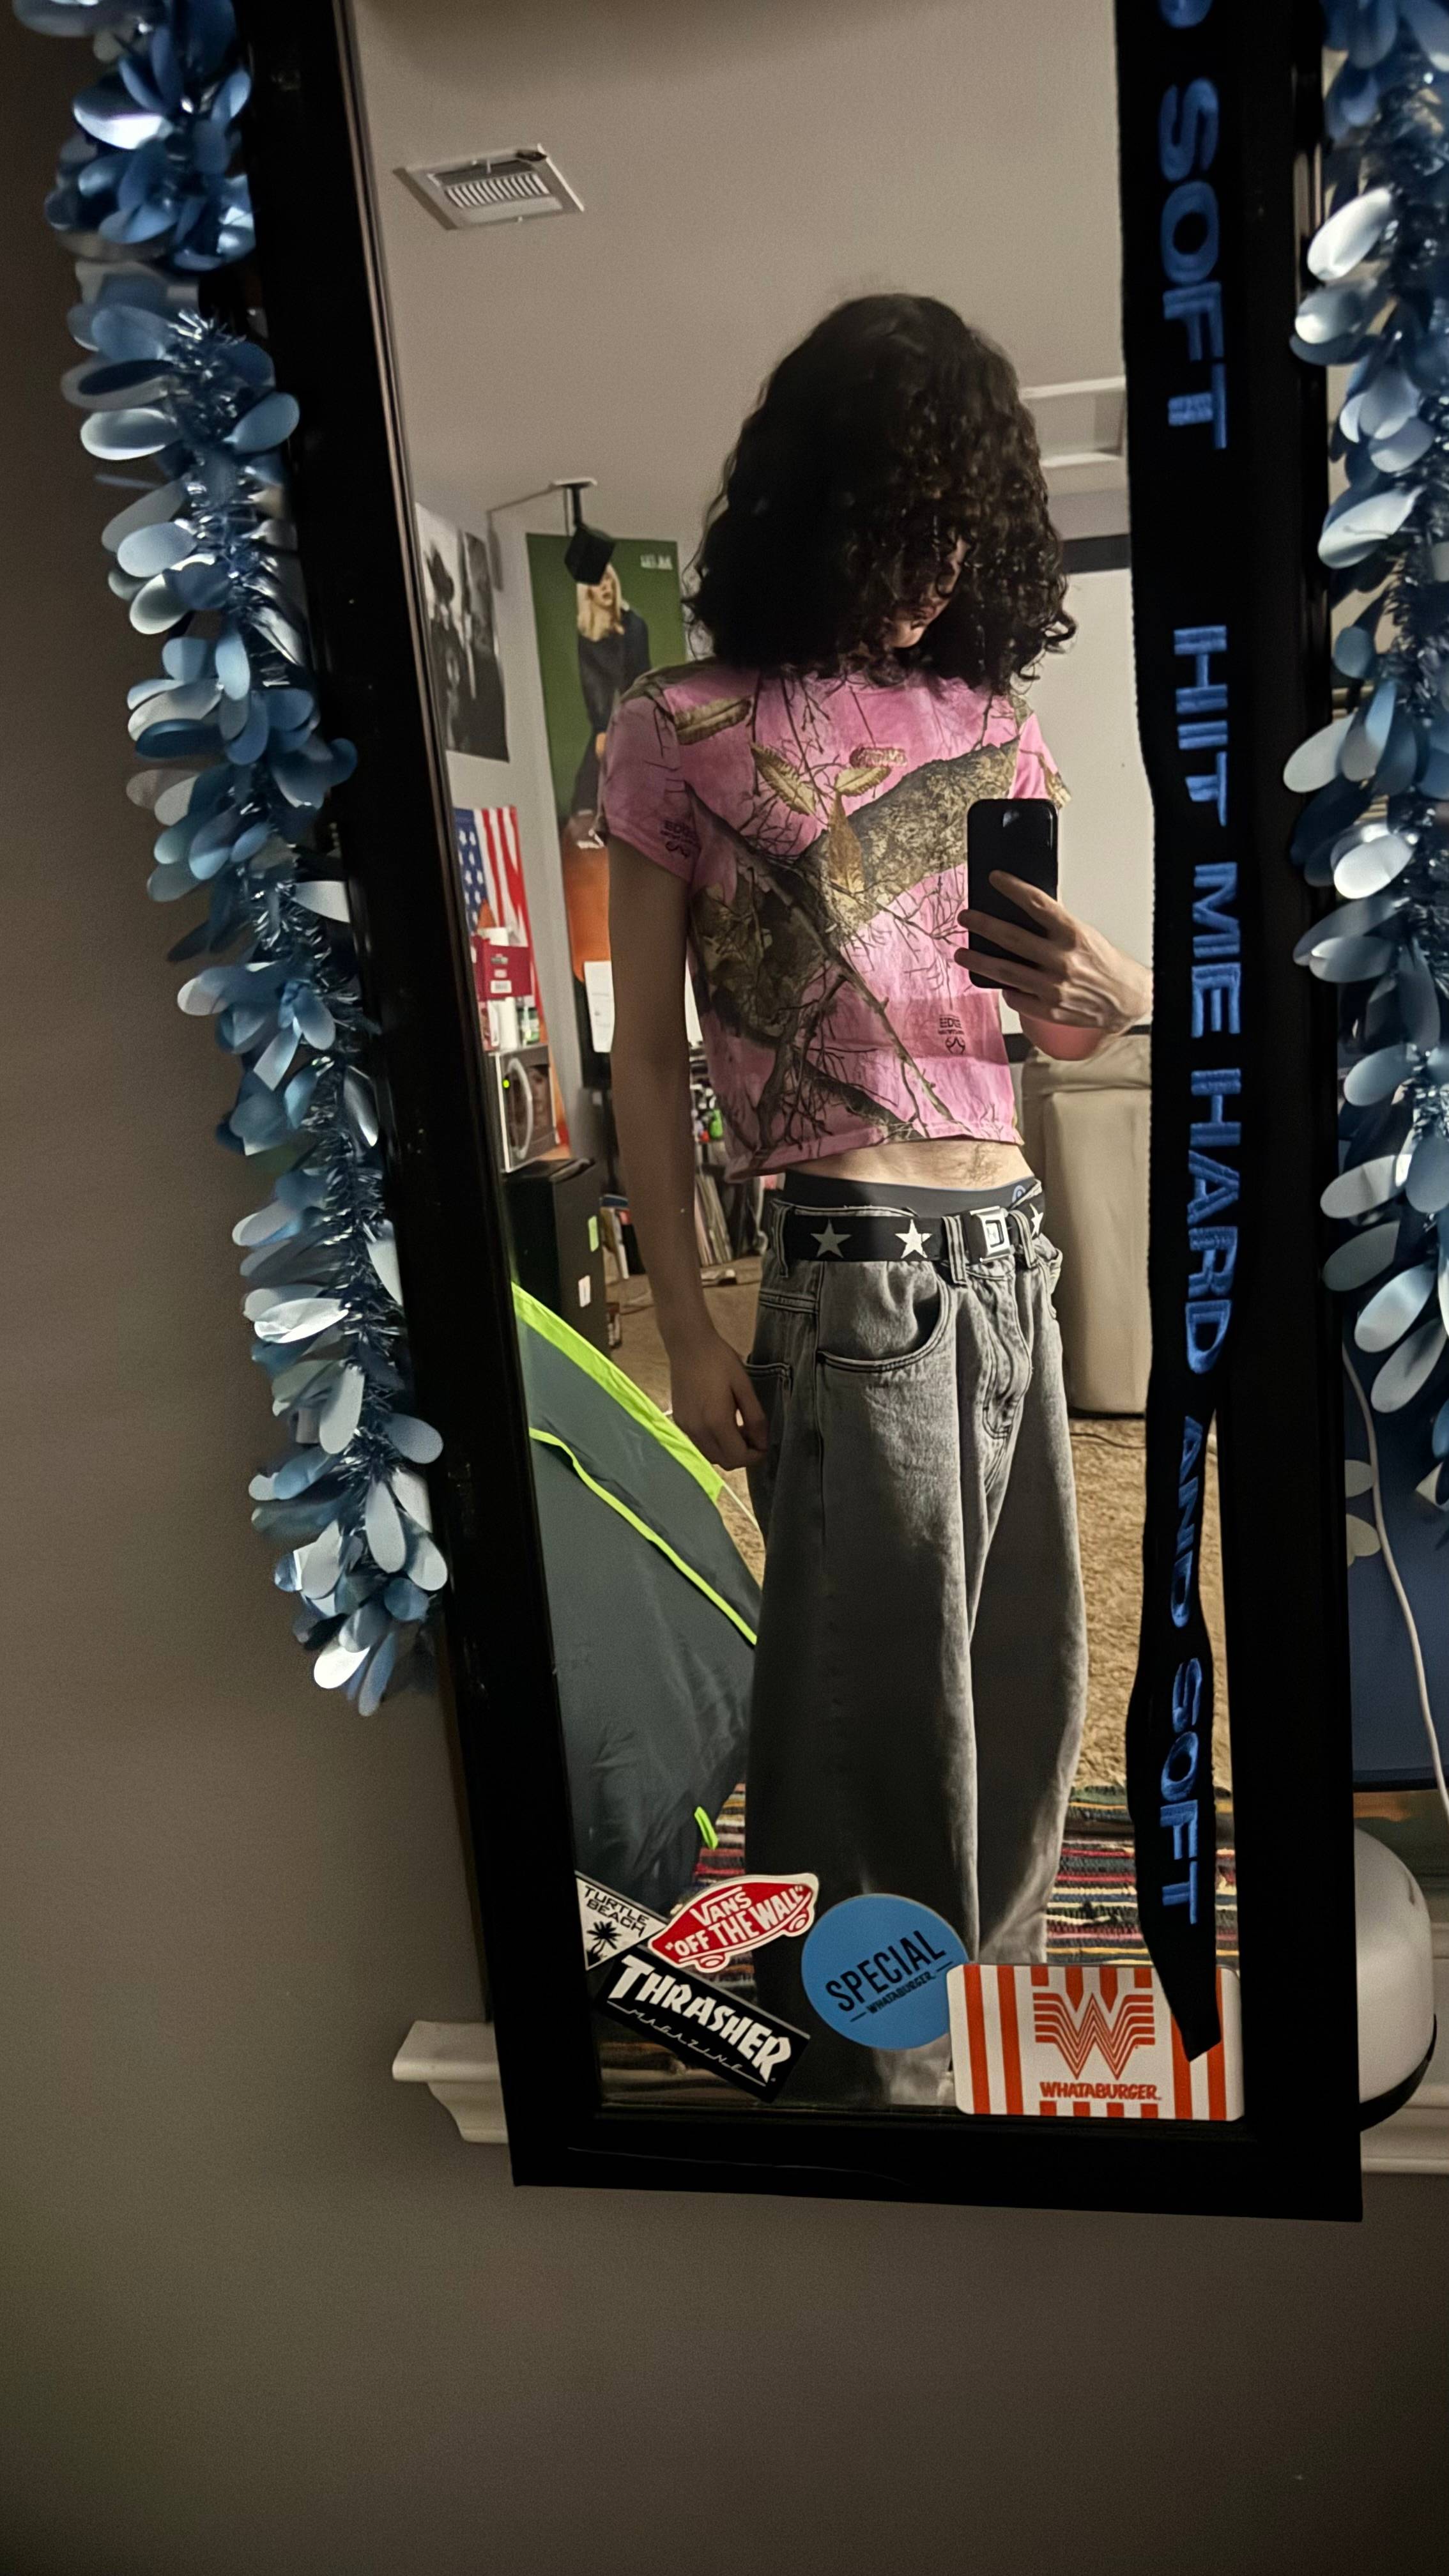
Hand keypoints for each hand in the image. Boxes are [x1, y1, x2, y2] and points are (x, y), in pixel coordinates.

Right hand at [667, 1326, 768, 1470]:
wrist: (688, 1345)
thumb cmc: (720, 1361)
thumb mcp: (745, 1387)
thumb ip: (755, 1418)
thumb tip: (762, 1442)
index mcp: (716, 1422)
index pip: (738, 1457)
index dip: (755, 1455)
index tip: (764, 1443)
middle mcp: (697, 1431)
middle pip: (724, 1462)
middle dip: (742, 1455)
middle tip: (753, 1434)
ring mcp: (685, 1427)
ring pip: (711, 1456)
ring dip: (727, 1450)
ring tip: (737, 1427)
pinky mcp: (679, 1421)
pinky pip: (699, 1444)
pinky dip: (714, 1443)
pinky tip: (721, 1422)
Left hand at [958, 872, 1151, 1033]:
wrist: (1126, 999)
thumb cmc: (1104, 964)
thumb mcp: (1085, 934)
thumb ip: (1055, 927)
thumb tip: (1019, 914)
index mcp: (1074, 934)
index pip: (1037, 903)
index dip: (1012, 888)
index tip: (995, 879)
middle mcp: (1063, 960)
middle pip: (1011, 938)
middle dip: (983, 925)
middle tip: (965, 918)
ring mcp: (1054, 987)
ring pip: (1005, 971)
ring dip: (979, 961)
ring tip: (962, 953)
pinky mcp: (1050, 1009)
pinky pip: (1016, 998)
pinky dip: (1006, 989)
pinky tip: (1000, 983)